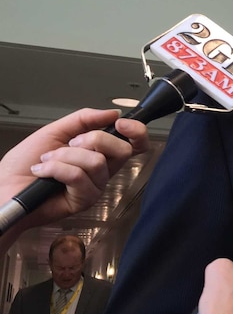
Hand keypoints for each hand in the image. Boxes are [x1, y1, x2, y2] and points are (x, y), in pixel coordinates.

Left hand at [0, 108, 148, 229]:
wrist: (3, 186)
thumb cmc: (24, 163)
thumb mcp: (55, 131)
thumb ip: (84, 119)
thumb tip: (112, 113)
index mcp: (100, 152)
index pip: (134, 144)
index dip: (137, 132)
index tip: (121, 123)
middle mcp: (102, 170)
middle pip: (122, 150)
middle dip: (94, 139)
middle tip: (71, 143)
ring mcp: (95, 186)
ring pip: (97, 162)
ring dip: (65, 156)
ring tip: (47, 161)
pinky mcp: (83, 200)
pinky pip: (79, 176)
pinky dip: (56, 168)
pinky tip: (43, 172)